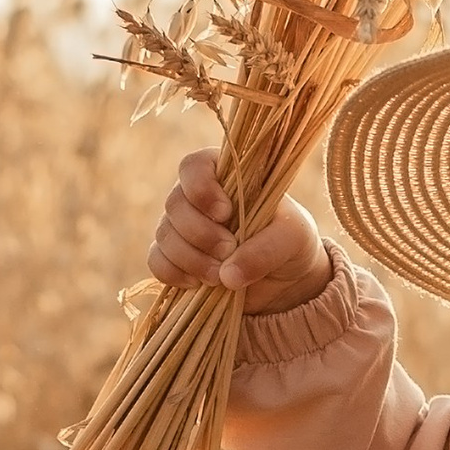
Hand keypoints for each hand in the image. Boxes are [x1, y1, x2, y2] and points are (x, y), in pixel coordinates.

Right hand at [148, 151, 332, 314]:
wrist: (285, 279)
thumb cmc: (290, 242)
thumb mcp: (292, 239)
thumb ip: (266, 250)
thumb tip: (227, 275)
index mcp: (225, 175)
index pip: (194, 166)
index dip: (201, 188)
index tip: (225, 213)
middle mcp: (196, 197)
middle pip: (174, 204)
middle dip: (200, 233)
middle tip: (228, 250)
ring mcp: (181, 228)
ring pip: (165, 236)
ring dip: (191, 258)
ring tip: (221, 276)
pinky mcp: (175, 258)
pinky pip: (157, 262)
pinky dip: (174, 274)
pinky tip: (199, 284)